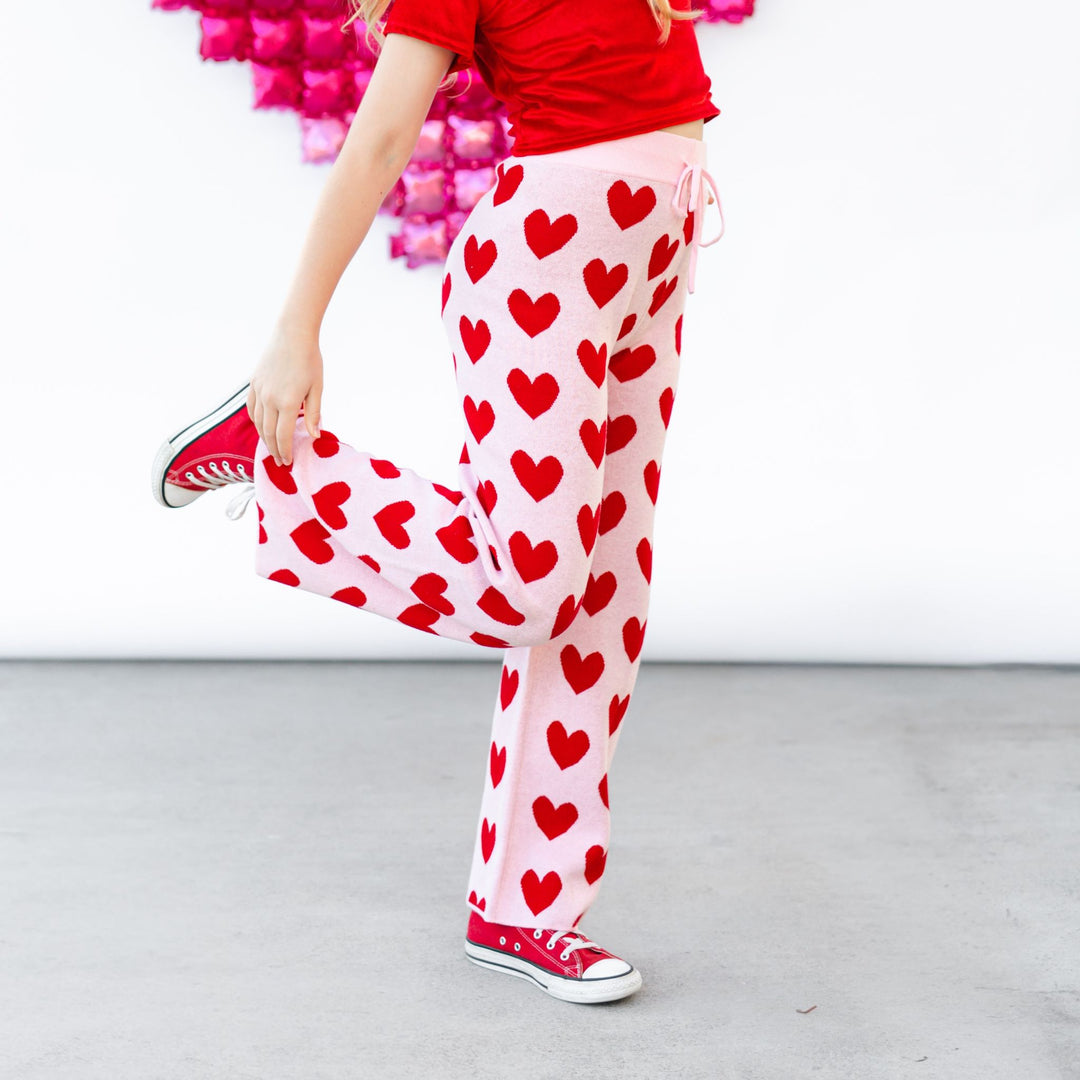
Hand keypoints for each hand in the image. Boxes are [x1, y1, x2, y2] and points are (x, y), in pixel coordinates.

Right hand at [248, 322, 322, 466]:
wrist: (292, 334)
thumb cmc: (310, 360)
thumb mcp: (317, 388)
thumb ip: (314, 414)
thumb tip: (314, 437)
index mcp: (287, 402)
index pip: (283, 436)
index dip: (285, 451)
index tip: (287, 462)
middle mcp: (270, 399)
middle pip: (268, 433)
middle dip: (274, 450)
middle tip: (279, 462)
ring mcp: (259, 391)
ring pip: (258, 423)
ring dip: (264, 438)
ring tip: (271, 448)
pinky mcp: (253, 383)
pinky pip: (251, 408)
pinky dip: (256, 421)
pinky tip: (262, 427)